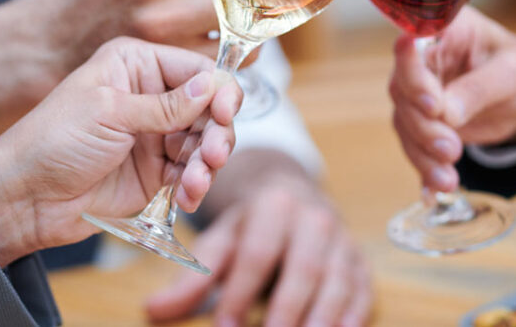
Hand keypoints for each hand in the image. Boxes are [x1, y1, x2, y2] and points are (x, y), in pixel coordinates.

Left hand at [0, 37, 242, 266]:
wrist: (23, 198)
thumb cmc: (53, 141)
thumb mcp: (110, 113)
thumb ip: (166, 105)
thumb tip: (214, 85)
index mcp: (137, 65)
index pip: (197, 69)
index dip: (219, 90)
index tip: (224, 114)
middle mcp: (152, 95)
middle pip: (210, 107)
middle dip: (216, 133)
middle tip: (212, 157)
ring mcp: (156, 134)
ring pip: (206, 142)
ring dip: (207, 164)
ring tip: (195, 185)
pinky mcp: (156, 171)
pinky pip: (192, 172)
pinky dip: (196, 185)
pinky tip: (188, 197)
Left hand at [144, 170, 372, 326]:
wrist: (294, 200)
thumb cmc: (252, 229)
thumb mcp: (220, 243)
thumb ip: (192, 279)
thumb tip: (153, 311)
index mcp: (275, 206)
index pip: (258, 253)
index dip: (241, 292)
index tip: (225, 326)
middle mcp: (315, 219)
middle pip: (305, 268)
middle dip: (286, 311)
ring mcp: (343, 241)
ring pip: (337, 281)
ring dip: (323, 318)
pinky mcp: (361, 262)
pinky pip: (363, 290)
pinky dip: (353, 316)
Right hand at [388, 7, 515, 191]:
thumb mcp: (513, 72)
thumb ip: (480, 88)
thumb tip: (447, 113)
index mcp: (444, 31)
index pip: (413, 47)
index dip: (414, 75)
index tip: (434, 105)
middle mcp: (424, 61)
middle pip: (403, 92)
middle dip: (423, 126)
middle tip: (451, 149)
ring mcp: (420, 94)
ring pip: (405, 124)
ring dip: (423, 154)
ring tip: (448, 179)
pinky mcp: (424, 124)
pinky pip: (415, 147)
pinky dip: (425, 170)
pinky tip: (435, 190)